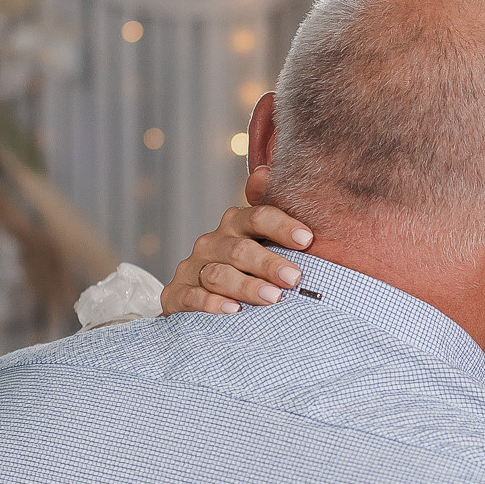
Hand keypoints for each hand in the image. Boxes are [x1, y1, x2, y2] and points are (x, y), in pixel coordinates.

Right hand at [160, 166, 315, 314]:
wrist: (201, 303)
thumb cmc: (247, 273)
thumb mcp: (265, 249)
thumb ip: (276, 225)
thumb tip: (264, 172)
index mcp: (236, 226)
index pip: (258, 217)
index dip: (282, 226)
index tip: (307, 239)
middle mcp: (213, 242)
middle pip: (240, 249)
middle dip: (269, 263)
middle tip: (293, 278)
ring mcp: (193, 267)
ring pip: (218, 274)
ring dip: (246, 286)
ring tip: (272, 298)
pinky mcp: (177, 293)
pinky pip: (193, 296)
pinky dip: (212, 304)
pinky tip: (233, 311)